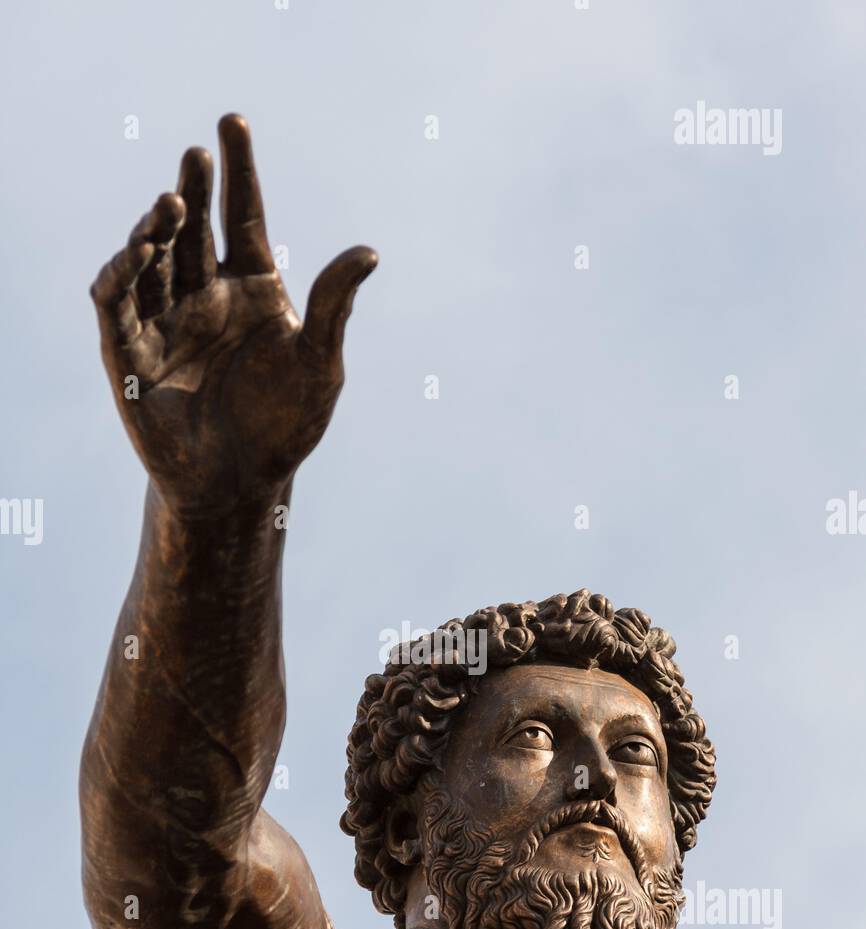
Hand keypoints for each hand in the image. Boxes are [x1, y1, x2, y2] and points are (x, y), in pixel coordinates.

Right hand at [91, 113, 376, 516]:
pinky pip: (115, 304)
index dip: (239, 170)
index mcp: (253, 287)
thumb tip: (370, 253)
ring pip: (152, 258)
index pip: (244, 214)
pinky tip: (134, 253)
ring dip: (156, 228)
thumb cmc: (286, 427)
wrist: (242, 485)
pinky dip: (119, 275)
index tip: (232, 121)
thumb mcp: (321, 366)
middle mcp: (206, 293)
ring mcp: (165, 320)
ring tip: (170, 205)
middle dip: (192, 189)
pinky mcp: (130, 353)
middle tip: (196, 156)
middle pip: (194, 227)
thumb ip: (334, 308)